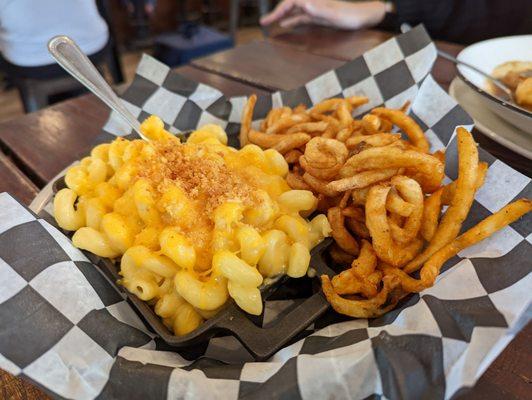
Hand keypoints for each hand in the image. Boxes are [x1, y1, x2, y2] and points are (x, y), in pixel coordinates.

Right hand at [260, 0, 386, 29]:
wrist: (365, 16)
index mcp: (314, 1)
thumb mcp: (335, 15)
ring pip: (294, 11)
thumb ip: (319, 10)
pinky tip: (285, 25)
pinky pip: (301, 17)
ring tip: (268, 23)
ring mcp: (315, 9)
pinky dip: (291, 20)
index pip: (291, 3)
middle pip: (289, 5)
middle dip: (275, 12)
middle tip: (262, 23)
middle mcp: (313, 3)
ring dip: (281, 16)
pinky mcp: (319, 16)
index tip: (268, 20)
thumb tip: (303, 4)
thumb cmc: (351, 17)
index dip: (278, 11)